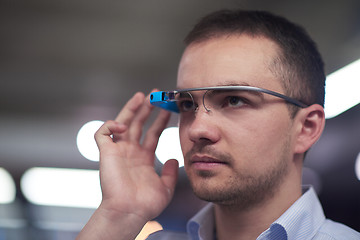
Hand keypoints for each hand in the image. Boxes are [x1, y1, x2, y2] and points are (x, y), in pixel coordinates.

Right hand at [77, 92, 177, 239]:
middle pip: (138, 124)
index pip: (152, 134)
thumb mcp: (165, 187)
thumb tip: (173, 159)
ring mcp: (118, 151)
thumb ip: (170, 173)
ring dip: (131, 109)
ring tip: (141, 96)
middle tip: (156, 95)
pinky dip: (111, 125)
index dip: (160, 121)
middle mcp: (130, 152)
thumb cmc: (145, 204)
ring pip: (121, 123)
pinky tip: (124, 125)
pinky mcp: (106, 152)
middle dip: (146, 109)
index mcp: (143, 158)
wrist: (130, 212)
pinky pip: (103, 133)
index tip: (169, 110)